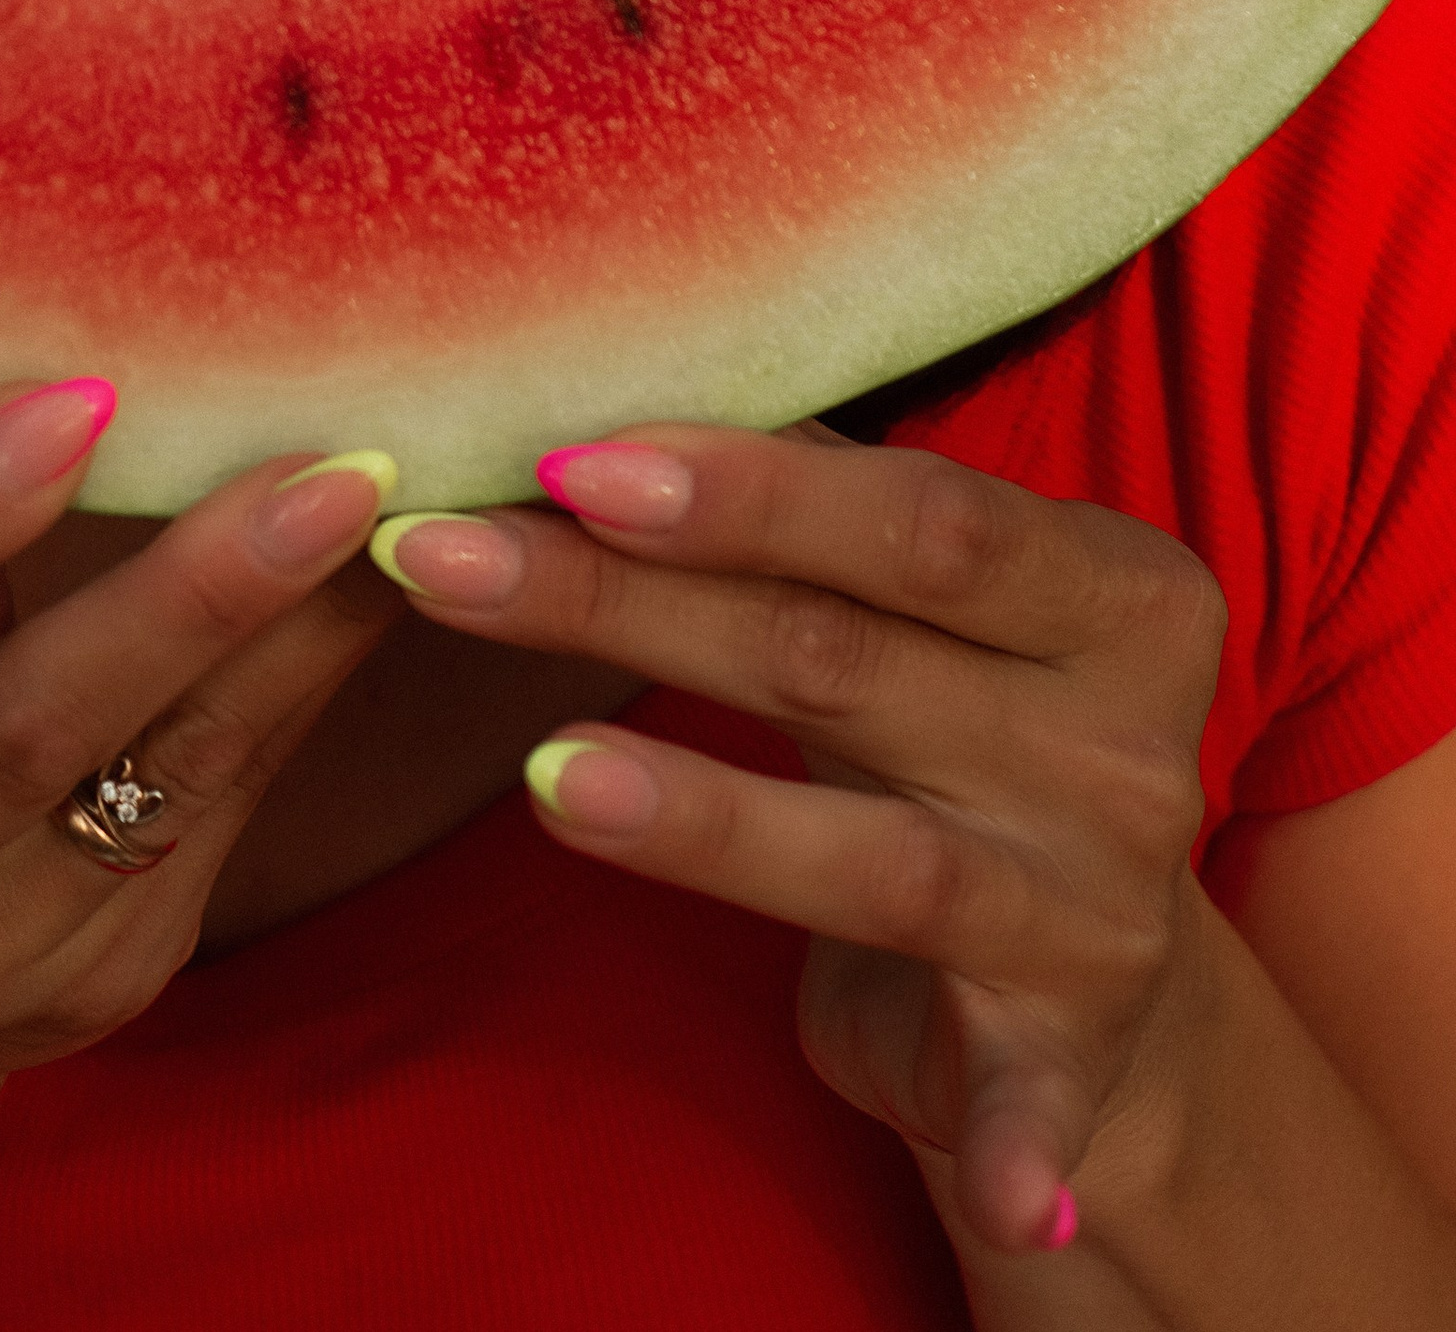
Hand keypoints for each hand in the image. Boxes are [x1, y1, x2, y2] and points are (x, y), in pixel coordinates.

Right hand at [0, 382, 396, 1165]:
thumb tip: (59, 355)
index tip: (71, 395)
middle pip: (18, 733)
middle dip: (181, 594)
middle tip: (321, 468)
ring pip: (157, 782)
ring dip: (284, 635)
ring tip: (383, 507)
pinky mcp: (95, 985)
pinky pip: (218, 812)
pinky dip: (297, 685)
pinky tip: (368, 584)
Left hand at [371, 425, 1226, 1256]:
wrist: (1097, 974)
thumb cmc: (955, 717)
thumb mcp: (915, 604)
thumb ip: (803, 506)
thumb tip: (588, 389)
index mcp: (1109, 587)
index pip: (914, 515)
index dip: (743, 485)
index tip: (563, 454)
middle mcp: (1126, 739)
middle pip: (845, 657)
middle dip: (631, 604)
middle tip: (449, 557)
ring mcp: (1100, 901)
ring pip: (875, 852)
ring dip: (704, 821)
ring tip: (539, 780)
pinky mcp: (1071, 1054)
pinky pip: (1028, 1099)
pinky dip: (1008, 1139)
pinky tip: (980, 1186)